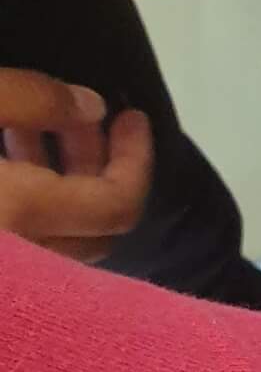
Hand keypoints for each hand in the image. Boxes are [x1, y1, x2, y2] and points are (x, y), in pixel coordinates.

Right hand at [0, 69, 152, 260]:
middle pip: (95, 227)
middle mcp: (22, 261)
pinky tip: (7, 161)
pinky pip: (23, 244)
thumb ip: (30, 99)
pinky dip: (28, 205)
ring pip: (55, 238)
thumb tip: (92, 107)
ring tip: (29, 127)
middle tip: (77, 117)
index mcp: (21, 213)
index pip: (117, 205)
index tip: (133, 118)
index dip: (136, 158)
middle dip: (97, 167)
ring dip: (59, 184)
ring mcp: (7, 271)